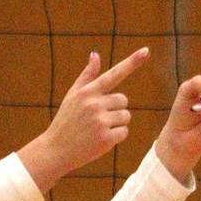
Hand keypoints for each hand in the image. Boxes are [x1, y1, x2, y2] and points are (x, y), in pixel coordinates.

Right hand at [18, 47, 149, 191]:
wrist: (54, 150)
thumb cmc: (65, 121)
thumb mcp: (72, 96)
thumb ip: (87, 76)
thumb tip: (96, 54)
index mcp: (86, 92)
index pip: (113, 74)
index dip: (131, 63)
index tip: (146, 50)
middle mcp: (94, 104)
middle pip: (123, 100)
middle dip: (115, 109)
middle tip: (96, 119)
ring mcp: (100, 121)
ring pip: (126, 116)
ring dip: (117, 123)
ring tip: (97, 130)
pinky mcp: (105, 138)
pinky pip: (124, 132)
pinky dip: (116, 137)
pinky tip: (100, 140)